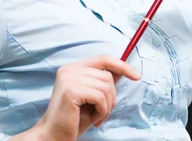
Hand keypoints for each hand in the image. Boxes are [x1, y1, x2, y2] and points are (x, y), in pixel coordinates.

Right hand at [16, 55, 140, 140]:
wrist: (54, 136)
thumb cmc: (74, 119)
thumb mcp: (93, 98)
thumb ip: (103, 82)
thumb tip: (123, 70)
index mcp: (73, 68)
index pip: (104, 59)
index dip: (122, 65)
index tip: (136, 76)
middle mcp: (69, 69)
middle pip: (107, 75)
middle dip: (112, 97)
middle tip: (103, 112)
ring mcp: (69, 78)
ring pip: (106, 86)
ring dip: (107, 106)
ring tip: (98, 117)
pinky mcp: (70, 90)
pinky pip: (100, 97)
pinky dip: (102, 111)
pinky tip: (94, 120)